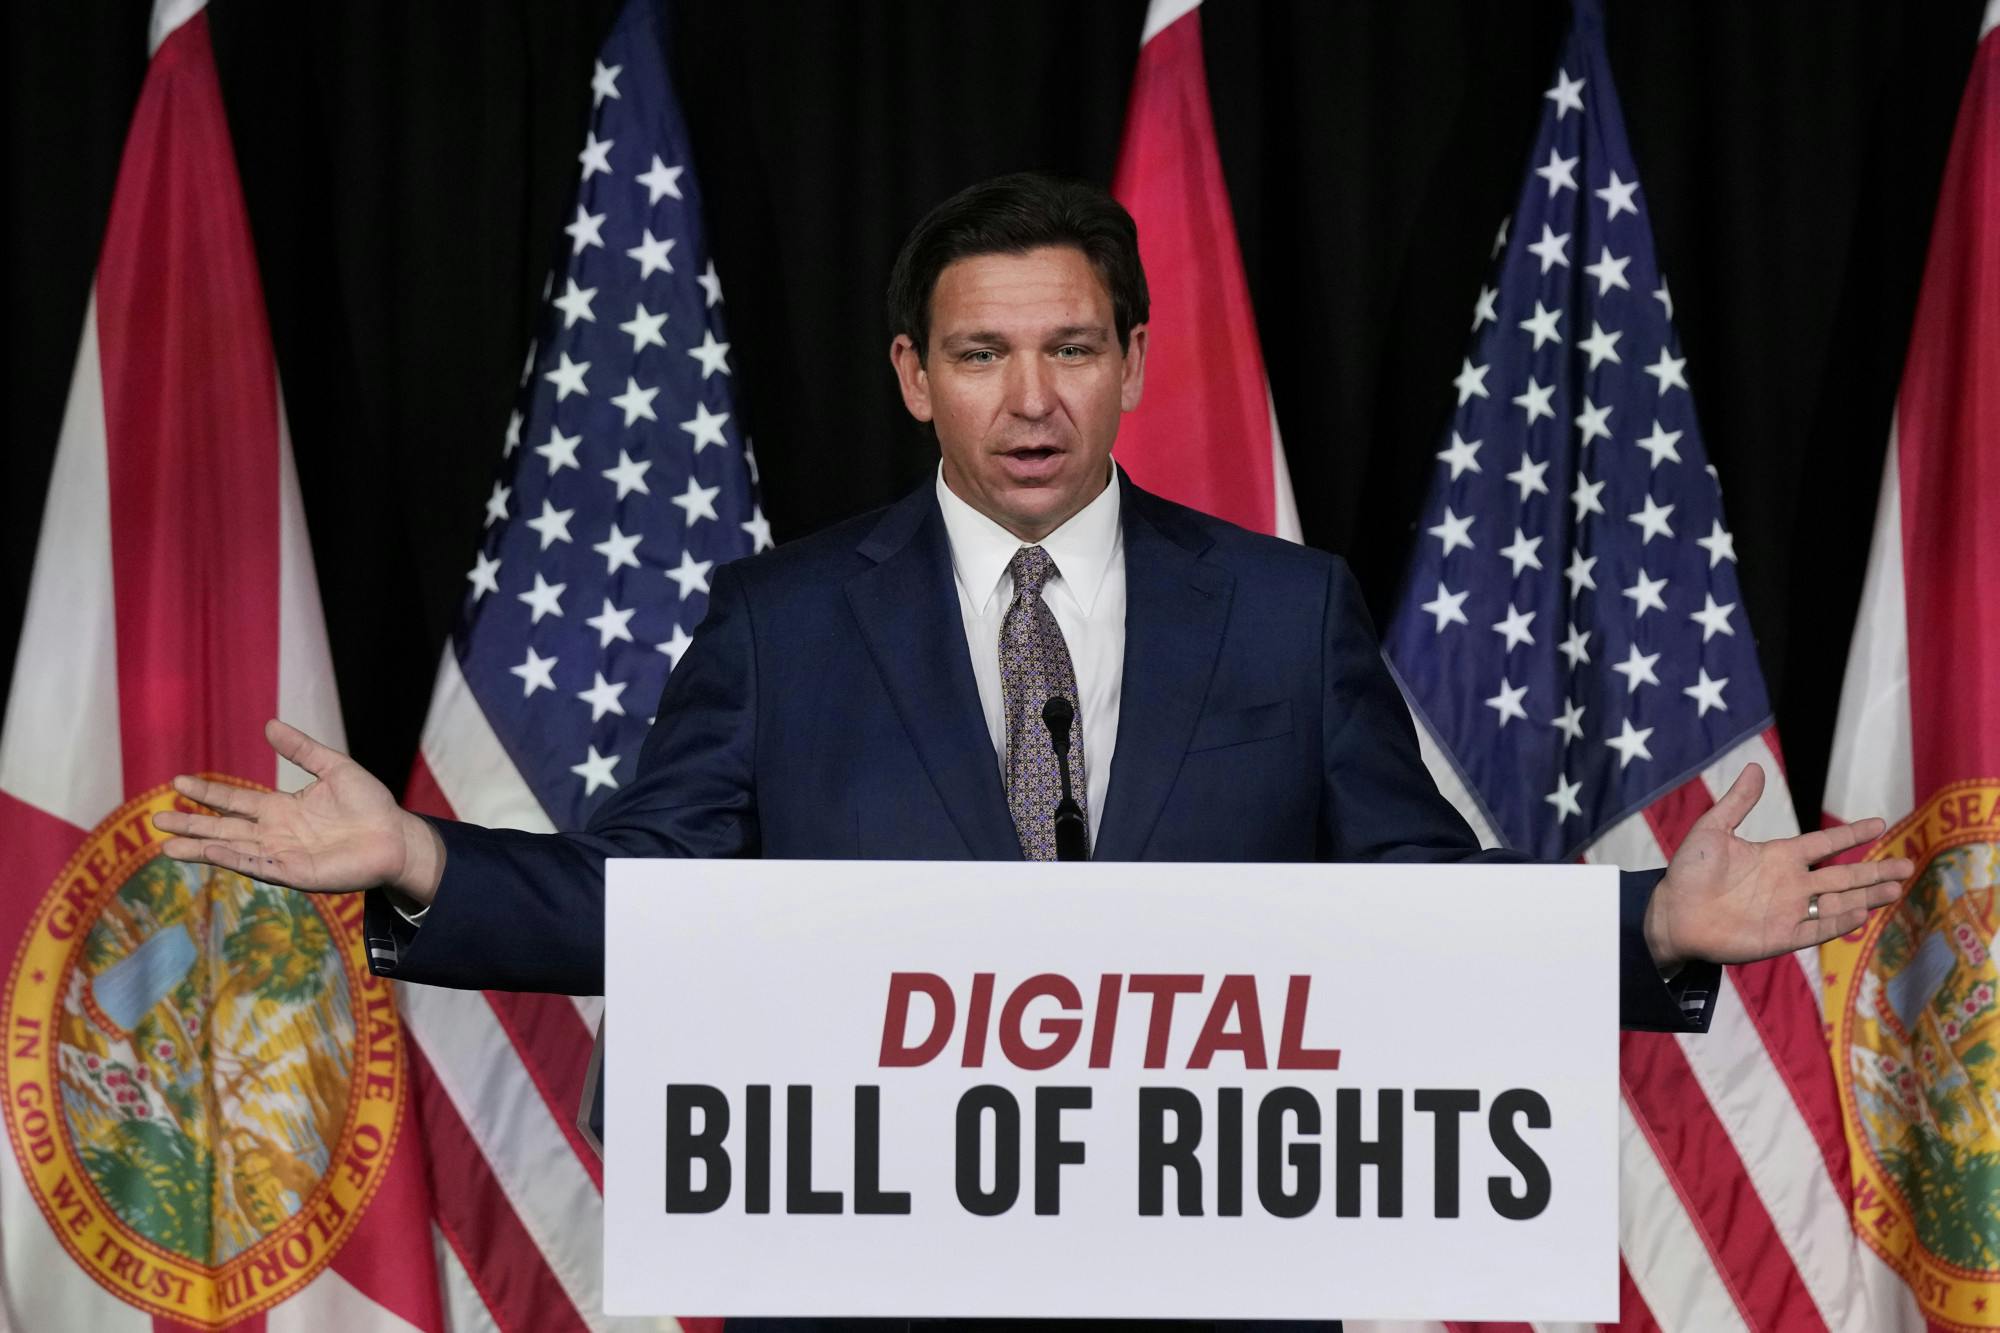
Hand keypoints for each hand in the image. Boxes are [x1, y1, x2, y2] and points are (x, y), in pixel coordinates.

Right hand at [152, 719, 445, 905]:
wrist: (396, 835)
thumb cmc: (369, 803)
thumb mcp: (333, 768)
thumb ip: (302, 750)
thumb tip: (268, 725)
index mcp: (281, 808)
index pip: (234, 800)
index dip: (206, 793)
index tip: (177, 782)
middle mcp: (275, 833)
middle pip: (223, 828)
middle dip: (190, 825)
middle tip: (155, 819)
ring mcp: (282, 855)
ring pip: (232, 850)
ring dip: (200, 848)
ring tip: (165, 847)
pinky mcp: (296, 873)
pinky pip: (259, 865)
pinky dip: (234, 858)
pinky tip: (211, 852)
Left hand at [1644, 762, 1912, 970]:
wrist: (1672, 913)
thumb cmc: (1689, 872)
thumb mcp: (1712, 830)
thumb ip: (1738, 802)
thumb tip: (1756, 767)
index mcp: (1778, 857)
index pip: (1825, 844)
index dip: (1852, 834)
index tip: (1881, 823)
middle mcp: (1790, 884)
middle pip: (1843, 876)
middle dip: (1875, 871)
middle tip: (1908, 865)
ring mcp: (1789, 911)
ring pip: (1838, 903)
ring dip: (1867, 897)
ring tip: (1896, 889)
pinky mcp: (1781, 936)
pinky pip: (1817, 929)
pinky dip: (1839, 922)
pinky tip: (1862, 914)